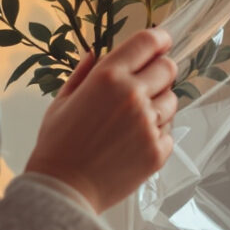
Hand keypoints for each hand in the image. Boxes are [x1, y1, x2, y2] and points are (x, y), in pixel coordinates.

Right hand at [20, 27, 180, 213]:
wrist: (63, 190)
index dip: (159, 39)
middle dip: (160, 72)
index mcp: (108, 77)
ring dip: (158, 104)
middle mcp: (133, 95)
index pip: (149, 42)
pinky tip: (134, 142)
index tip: (162, 42)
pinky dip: (157, 134)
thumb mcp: (62, 102)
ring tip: (133, 120)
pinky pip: (169, 131)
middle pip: (168, 69)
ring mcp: (148, 124)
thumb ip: (82, 74)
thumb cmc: (57, 145)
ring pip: (172, 100)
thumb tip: (94, 53)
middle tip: (145, 85)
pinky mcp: (158, 150)